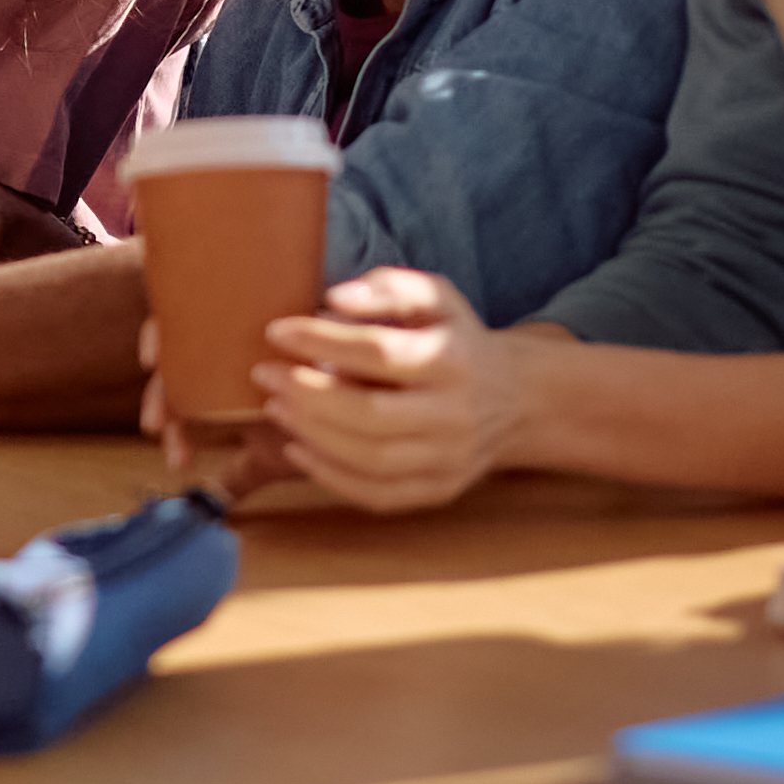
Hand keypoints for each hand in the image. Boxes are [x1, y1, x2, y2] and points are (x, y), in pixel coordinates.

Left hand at [242, 267, 537, 512]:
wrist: (517, 399)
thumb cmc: (458, 341)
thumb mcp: (436, 298)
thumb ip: (388, 288)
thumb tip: (335, 299)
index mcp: (454, 361)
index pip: (379, 352)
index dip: (321, 341)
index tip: (277, 332)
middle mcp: (454, 415)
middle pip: (369, 414)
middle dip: (307, 395)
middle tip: (266, 374)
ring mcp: (449, 459)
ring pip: (369, 459)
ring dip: (312, 434)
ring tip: (276, 406)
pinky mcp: (439, 490)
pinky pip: (378, 494)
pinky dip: (331, 476)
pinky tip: (299, 447)